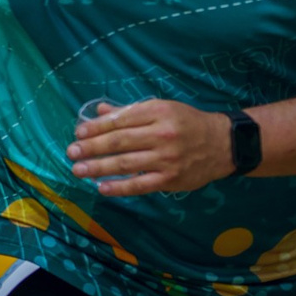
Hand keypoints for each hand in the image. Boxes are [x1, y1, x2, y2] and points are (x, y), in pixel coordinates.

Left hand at [69, 99, 233, 195]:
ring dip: (98, 168)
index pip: (120, 120)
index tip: (78, 132)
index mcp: (159, 112)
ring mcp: (167, 159)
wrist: (224, 144)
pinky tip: (102, 187)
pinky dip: (120, 187)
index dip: (96, 127)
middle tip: (71, 152)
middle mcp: (163, 135)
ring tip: (78, 170)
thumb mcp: (162, 108)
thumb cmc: (187, 123)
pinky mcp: (171, 179)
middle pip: (120, 142)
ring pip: (126, 164)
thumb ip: (130, 111)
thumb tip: (98, 111)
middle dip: (91, 147)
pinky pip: (140, 185)